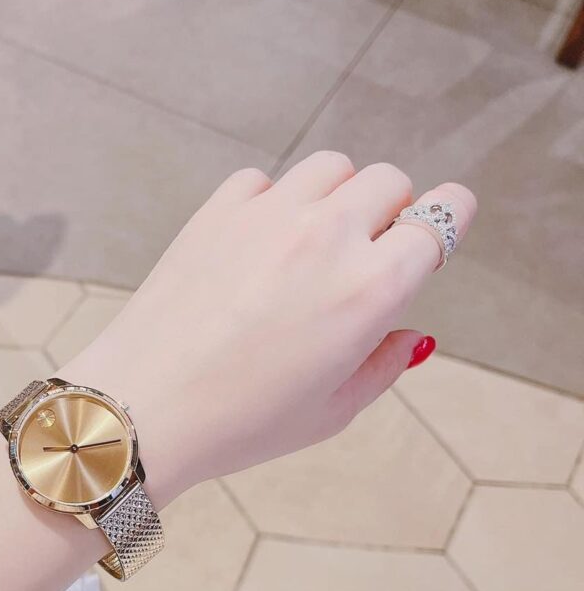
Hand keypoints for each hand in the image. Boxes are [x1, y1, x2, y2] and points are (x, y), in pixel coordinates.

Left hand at [61, 151, 476, 507]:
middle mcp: (327, 237)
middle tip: (365, 253)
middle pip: (389, 181)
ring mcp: (268, 216)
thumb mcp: (330, 413)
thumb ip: (383, 366)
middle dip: (390, 211)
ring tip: (311, 243)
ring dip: (335, 196)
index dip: (446, 224)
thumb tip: (412, 336)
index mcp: (370, 289)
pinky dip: (271, 202)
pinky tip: (256, 245)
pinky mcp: (217, 211)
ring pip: (331, 167)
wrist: (143, 407)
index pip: (441, 218)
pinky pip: (263, 180)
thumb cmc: (238, 423)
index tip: (432, 236)